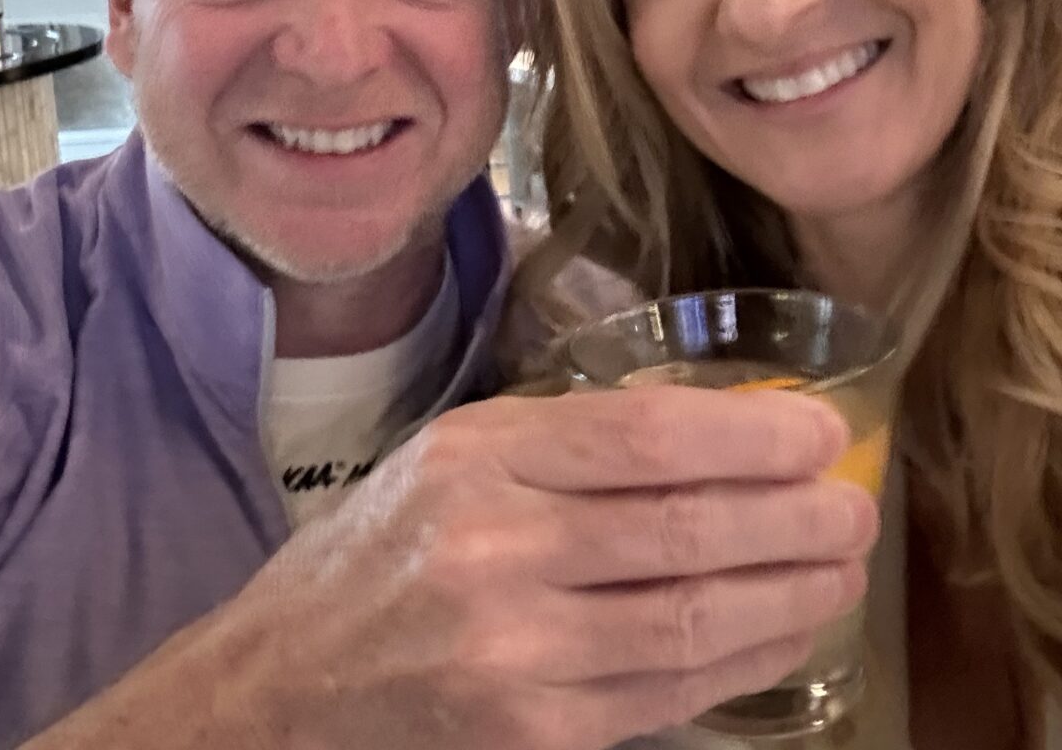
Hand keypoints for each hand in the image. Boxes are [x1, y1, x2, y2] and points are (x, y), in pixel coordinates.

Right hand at [215, 385, 876, 749]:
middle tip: (855, 503)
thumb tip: (710, 426)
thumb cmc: (380, 546)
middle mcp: (496, 551)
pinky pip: (667, 693)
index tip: (820, 427)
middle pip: (682, 530)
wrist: (288, 686)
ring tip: (844, 569)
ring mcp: (517, 655)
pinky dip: (744, 660)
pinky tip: (787, 632)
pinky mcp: (534, 735)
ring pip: (689, 620)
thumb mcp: (456, 452)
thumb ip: (566, 437)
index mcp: (477, 459)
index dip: (749, 433)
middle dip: (792, 517)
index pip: (641, 438)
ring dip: (789, 596)